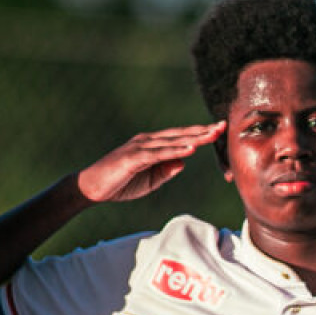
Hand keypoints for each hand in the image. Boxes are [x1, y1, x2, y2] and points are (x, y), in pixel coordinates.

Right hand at [75, 123, 225, 203]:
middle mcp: (147, 141)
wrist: (92, 188)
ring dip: (192, 138)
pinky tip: (190, 150)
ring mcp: (140, 148)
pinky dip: (175, 151)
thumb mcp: (150, 180)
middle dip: (202, 131)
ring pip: (171, 142)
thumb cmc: (121, 183)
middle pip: (179, 135)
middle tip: (223, 126)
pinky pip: (158, 154)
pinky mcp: (133, 158)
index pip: (181, 137)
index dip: (200, 134)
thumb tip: (183, 162)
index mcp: (152, 145)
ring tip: (211, 135)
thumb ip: (166, 170)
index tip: (219, 130)